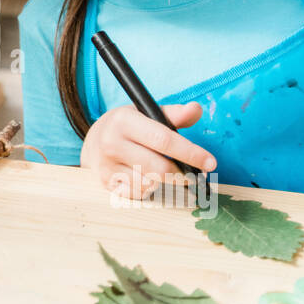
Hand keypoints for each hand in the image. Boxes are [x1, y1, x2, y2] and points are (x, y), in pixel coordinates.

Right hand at [81, 102, 215, 197]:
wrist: (93, 141)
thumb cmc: (127, 127)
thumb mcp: (146, 113)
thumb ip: (174, 114)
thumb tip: (196, 109)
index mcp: (123, 121)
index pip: (163, 140)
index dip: (191, 152)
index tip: (211, 162)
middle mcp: (111, 143)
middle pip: (159, 168)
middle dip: (182, 173)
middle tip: (193, 174)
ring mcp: (107, 166)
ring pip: (150, 183)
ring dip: (164, 181)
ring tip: (162, 170)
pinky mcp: (106, 183)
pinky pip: (139, 193)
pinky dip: (149, 188)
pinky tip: (146, 177)